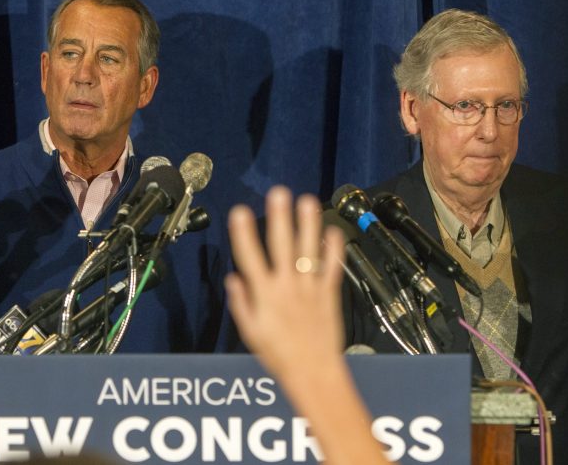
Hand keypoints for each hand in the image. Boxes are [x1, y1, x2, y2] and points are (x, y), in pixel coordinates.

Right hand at [225, 185, 344, 380]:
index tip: (239, 212)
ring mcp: (309, 289)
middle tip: (278, 194)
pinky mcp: (328, 295)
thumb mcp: (251, 332)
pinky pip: (332, 268)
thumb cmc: (279, 355)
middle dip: (279, 218)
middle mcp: (287, 287)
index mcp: (264, 295)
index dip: (243, 234)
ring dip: (308, 225)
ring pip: (308, 251)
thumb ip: (242, 304)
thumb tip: (233, 280)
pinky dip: (334, 250)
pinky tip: (333, 231)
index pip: (250, 258)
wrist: (313, 372)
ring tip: (307, 202)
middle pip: (282, 246)